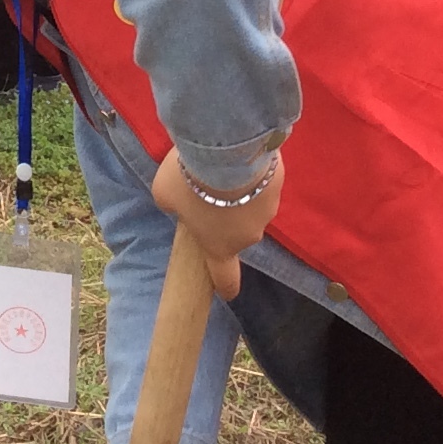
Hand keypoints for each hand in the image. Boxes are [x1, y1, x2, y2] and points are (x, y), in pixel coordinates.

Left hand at [150, 147, 281, 298]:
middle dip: (223, 215)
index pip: (225, 277)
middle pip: (235, 231)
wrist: (227, 150)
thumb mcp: (164, 193)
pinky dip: (250, 172)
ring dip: (238, 192)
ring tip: (222, 167)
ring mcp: (267, 210)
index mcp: (219, 246)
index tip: (227, 293)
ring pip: (250, 204)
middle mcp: (247, 235)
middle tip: (206, 188)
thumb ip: (171, 205)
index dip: (226, 286)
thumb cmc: (190, 180)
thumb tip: (179, 203)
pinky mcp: (277, 183)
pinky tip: (238, 155)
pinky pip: (261, 180)